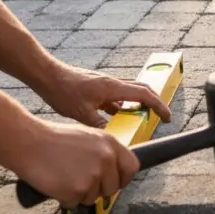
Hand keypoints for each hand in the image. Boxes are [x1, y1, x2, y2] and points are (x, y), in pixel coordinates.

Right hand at [13, 119, 139, 207]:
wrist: (28, 143)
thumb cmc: (53, 139)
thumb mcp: (88, 137)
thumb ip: (104, 152)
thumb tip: (114, 171)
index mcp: (110, 143)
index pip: (132, 167)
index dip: (123, 178)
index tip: (115, 182)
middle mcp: (106, 160)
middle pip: (113, 188)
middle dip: (98, 189)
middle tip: (80, 181)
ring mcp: (93, 176)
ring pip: (93, 197)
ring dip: (80, 193)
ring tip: (64, 176)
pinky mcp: (77, 191)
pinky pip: (75, 203)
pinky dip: (65, 198)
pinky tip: (56, 183)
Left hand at [33, 61, 171, 128]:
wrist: (47, 75)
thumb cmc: (63, 91)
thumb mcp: (82, 114)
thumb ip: (100, 125)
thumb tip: (114, 138)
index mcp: (113, 88)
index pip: (145, 95)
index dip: (159, 106)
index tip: (167, 117)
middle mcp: (113, 83)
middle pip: (143, 89)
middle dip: (155, 103)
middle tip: (160, 116)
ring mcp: (106, 83)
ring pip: (131, 91)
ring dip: (140, 103)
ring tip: (141, 118)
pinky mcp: (98, 86)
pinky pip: (117, 95)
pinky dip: (124, 104)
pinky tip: (117, 115)